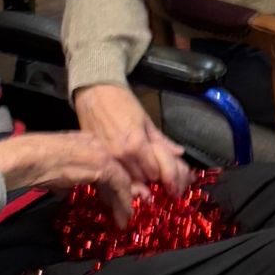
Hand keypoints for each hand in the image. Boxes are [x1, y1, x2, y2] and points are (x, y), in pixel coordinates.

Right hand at [0, 129, 135, 223]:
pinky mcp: (102, 165)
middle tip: (124, 211)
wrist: (27, 159)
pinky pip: (120, 185)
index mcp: (85, 141)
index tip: (111, 199)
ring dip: (124, 201)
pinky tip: (123, 214)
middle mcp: (97, 144)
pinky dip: (123, 200)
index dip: (110, 184)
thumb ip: (65, 176)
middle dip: (121, 193)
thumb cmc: (31, 163)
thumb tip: (65, 189)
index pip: (106, 164)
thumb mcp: (54, 168)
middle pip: (116, 171)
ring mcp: (101, 153)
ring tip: (124, 219)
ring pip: (121, 179)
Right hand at [72, 84, 187, 190]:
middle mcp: (121, 157)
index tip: (161, 168)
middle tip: (151, 169)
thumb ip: (162, 140)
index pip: (154, 172)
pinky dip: (119, 176)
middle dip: (149, 177)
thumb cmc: (122, 102)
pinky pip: (111, 175)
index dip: (160, 172)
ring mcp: (106, 159)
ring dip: (135, 179)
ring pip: (126, 181)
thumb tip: (179, 153)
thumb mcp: (146, 120)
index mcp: (136, 146)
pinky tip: (122, 171)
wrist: (95, 93)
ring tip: (137, 168)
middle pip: (141, 180)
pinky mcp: (95, 158)